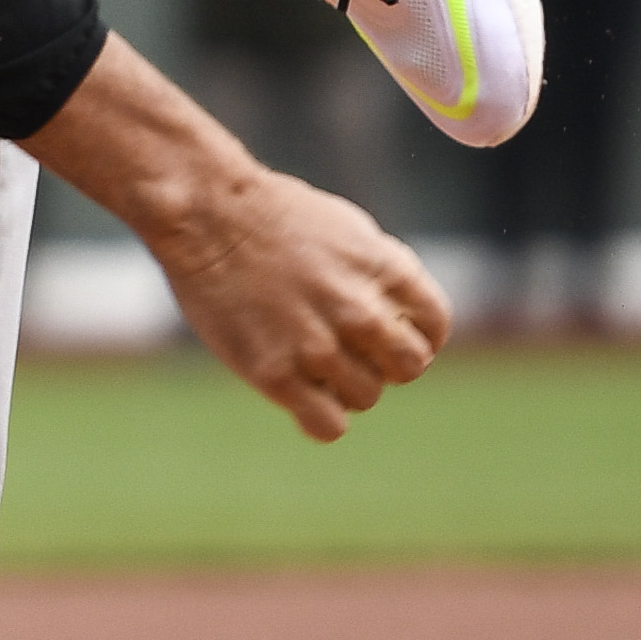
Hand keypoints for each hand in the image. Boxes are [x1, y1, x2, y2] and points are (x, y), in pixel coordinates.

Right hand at [141, 170, 447, 441]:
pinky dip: (321, 419)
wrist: (206, 214)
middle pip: (408, 368)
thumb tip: (406, 317)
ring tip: (312, 364)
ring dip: (346, 386)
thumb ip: (384, 272)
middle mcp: (359, 311)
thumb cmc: (273, 215)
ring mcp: (317, 346)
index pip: (434, 325)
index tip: (391, 337)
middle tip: (353, 353)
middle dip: (385, 363)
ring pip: (366, 397)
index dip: (419, 335)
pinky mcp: (276, 374)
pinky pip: (328, 426)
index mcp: (382, 269)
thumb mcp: (348, 228)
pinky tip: (303, 401)